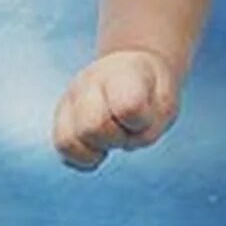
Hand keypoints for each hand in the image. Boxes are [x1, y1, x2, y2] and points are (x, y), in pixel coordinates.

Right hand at [52, 49, 179, 171]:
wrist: (133, 69)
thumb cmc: (152, 91)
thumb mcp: (166, 105)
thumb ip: (148, 128)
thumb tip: (117, 145)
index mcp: (123, 72)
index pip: (128, 107)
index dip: (140, 123)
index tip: (145, 115)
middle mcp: (90, 80)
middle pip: (92, 127)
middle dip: (116, 138)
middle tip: (127, 127)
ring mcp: (70, 96)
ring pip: (68, 141)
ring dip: (96, 149)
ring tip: (112, 133)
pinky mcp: (60, 114)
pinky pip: (62, 150)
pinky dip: (83, 157)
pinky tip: (99, 145)